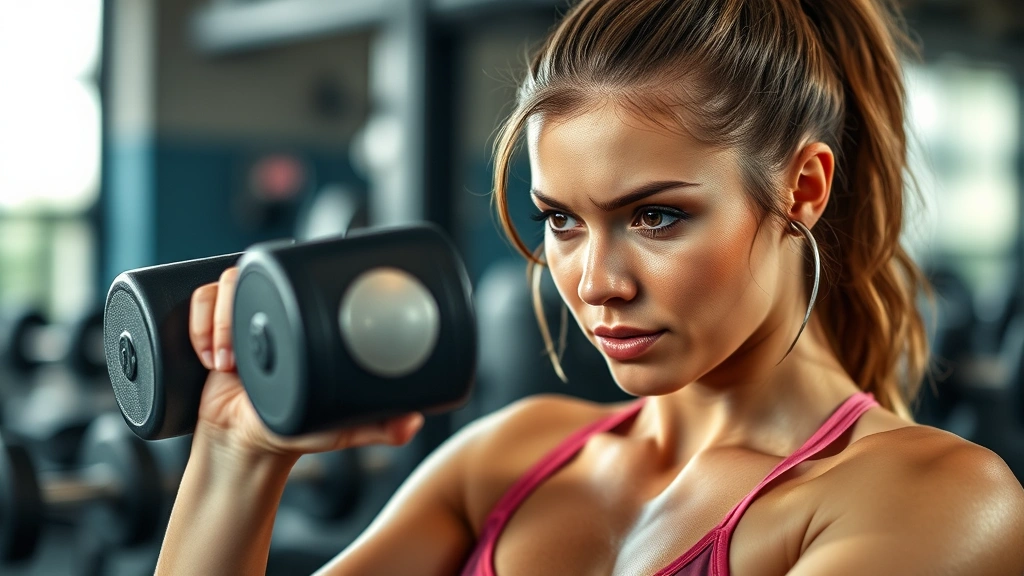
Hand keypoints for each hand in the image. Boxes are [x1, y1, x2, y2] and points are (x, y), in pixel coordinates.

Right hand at [188, 267, 423, 458]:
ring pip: (226, 283)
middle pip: (258, 272)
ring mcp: (243, 316)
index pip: (299, 273)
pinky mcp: (210, 327)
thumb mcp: (336, 427)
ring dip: (219, 320)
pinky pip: (199, 299)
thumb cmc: (292, 432)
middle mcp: (276, 311)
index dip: (287, 269)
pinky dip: (200, 324)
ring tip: (228, 363)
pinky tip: (210, 357)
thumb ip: (376, 426)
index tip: (282, 302)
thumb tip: (414, 421)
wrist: (241, 447)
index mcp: (306, 322)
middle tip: (241, 356)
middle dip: (242, 306)